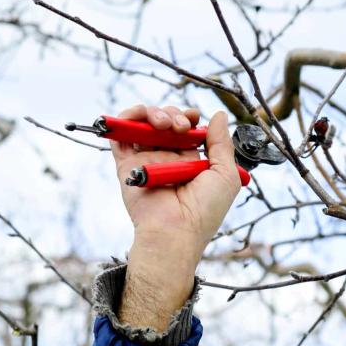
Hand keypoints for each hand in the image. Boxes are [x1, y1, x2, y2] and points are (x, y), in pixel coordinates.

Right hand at [110, 105, 240, 330]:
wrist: (176, 231)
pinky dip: (125, 119)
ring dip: (153, 114)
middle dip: (174, 115)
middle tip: (182, 127)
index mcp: (190, 160)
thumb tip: (218, 115)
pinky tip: (136, 117)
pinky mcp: (126, 165)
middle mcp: (167, 158)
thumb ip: (222, 143)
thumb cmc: (204, 210)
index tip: (194, 117)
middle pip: (165, 121)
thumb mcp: (225, 173)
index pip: (186, 129)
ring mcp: (146, 160)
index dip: (189, 117)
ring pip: (144, 124)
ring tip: (163, 125)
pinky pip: (120, 136)